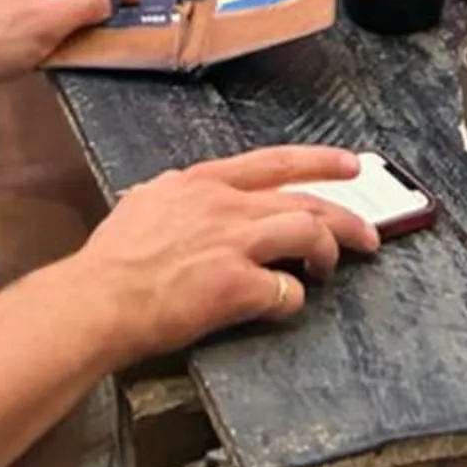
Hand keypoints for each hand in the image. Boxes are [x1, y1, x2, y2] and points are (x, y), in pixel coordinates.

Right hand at [77, 149, 379, 354]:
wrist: (98, 298)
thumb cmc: (113, 259)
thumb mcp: (146, 203)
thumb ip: (180, 198)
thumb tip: (192, 203)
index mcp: (202, 182)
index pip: (274, 161)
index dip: (319, 161)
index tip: (351, 165)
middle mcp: (224, 204)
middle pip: (305, 200)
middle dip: (345, 217)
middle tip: (368, 234)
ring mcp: (233, 243)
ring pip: (308, 232)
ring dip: (328, 252)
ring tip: (329, 270)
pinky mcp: (236, 286)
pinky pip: (286, 292)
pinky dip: (291, 300)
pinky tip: (281, 305)